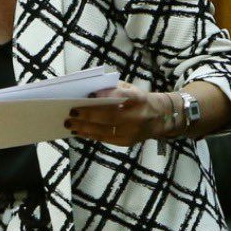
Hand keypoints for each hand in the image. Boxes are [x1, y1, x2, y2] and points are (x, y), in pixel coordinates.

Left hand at [65, 82, 179, 145]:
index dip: (106, 95)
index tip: (90, 94)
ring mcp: (132, 132)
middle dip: (88, 115)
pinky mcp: (127, 142)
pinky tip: (79, 131)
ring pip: (104, 131)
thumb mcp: (131, 89)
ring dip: (84, 128)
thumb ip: (113, 89)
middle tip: (71, 113)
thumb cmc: (139, 100)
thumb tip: (89, 92)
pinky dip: (90, 135)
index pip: (122, 96)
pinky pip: (105, 139)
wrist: (161, 118)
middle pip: (109, 116)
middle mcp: (137, 116)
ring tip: (69, 124)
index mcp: (139, 99)